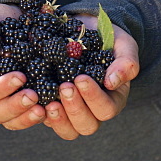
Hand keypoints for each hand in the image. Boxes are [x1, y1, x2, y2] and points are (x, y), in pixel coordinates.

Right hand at [0, 4, 45, 130]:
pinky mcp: (20, 101)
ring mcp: (3, 101)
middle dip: (15, 106)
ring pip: (9, 121)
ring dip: (26, 117)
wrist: (8, 19)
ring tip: (43, 108)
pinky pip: (24, 118)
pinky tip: (50, 108)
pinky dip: (36, 117)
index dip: (1, 89)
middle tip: (33, 96)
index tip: (20, 76)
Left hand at [43, 17, 138, 140]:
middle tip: (64, 87)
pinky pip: (47, 120)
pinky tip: (35, 99)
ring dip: (59, 119)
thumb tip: (112, 82)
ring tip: (49, 103)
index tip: (80, 78)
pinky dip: (40, 114)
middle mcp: (93, 110)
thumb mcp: (123, 44)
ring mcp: (71, 111)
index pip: (106, 109)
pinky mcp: (53, 105)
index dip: (93, 97)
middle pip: (87, 126)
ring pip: (68, 130)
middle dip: (75, 108)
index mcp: (112, 99)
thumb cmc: (107, 39)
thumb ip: (126, 62)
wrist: (83, 30)